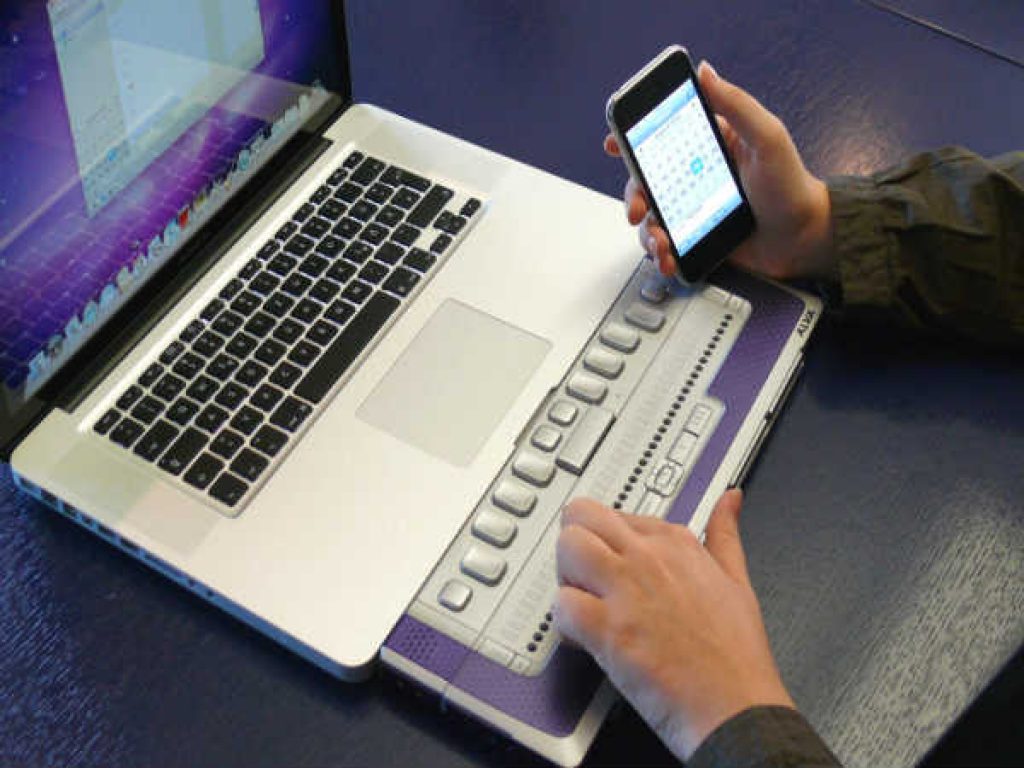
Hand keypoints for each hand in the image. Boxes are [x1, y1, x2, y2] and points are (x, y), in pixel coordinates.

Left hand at [555, 491, 793, 759]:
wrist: (737, 709)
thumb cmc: (737, 656)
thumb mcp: (737, 580)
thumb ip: (725, 534)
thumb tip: (730, 500)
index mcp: (676, 542)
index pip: (614, 514)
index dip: (608, 546)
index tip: (617, 572)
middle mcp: (649, 557)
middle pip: (581, 516)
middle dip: (575, 546)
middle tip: (588, 581)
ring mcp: (628, 590)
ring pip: (567, 547)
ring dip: (565, 578)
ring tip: (586, 606)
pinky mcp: (609, 629)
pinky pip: (561, 604)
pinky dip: (564, 625)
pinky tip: (586, 640)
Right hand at [606, 61, 834, 281]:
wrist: (803, 239)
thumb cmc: (792, 187)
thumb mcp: (767, 137)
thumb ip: (736, 104)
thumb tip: (706, 72)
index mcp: (709, 147)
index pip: (662, 136)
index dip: (633, 139)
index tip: (616, 144)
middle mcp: (696, 177)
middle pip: (645, 182)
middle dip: (634, 196)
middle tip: (639, 208)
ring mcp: (693, 210)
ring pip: (651, 218)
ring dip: (647, 232)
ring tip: (660, 242)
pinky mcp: (695, 238)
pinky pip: (665, 245)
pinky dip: (660, 254)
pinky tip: (668, 257)